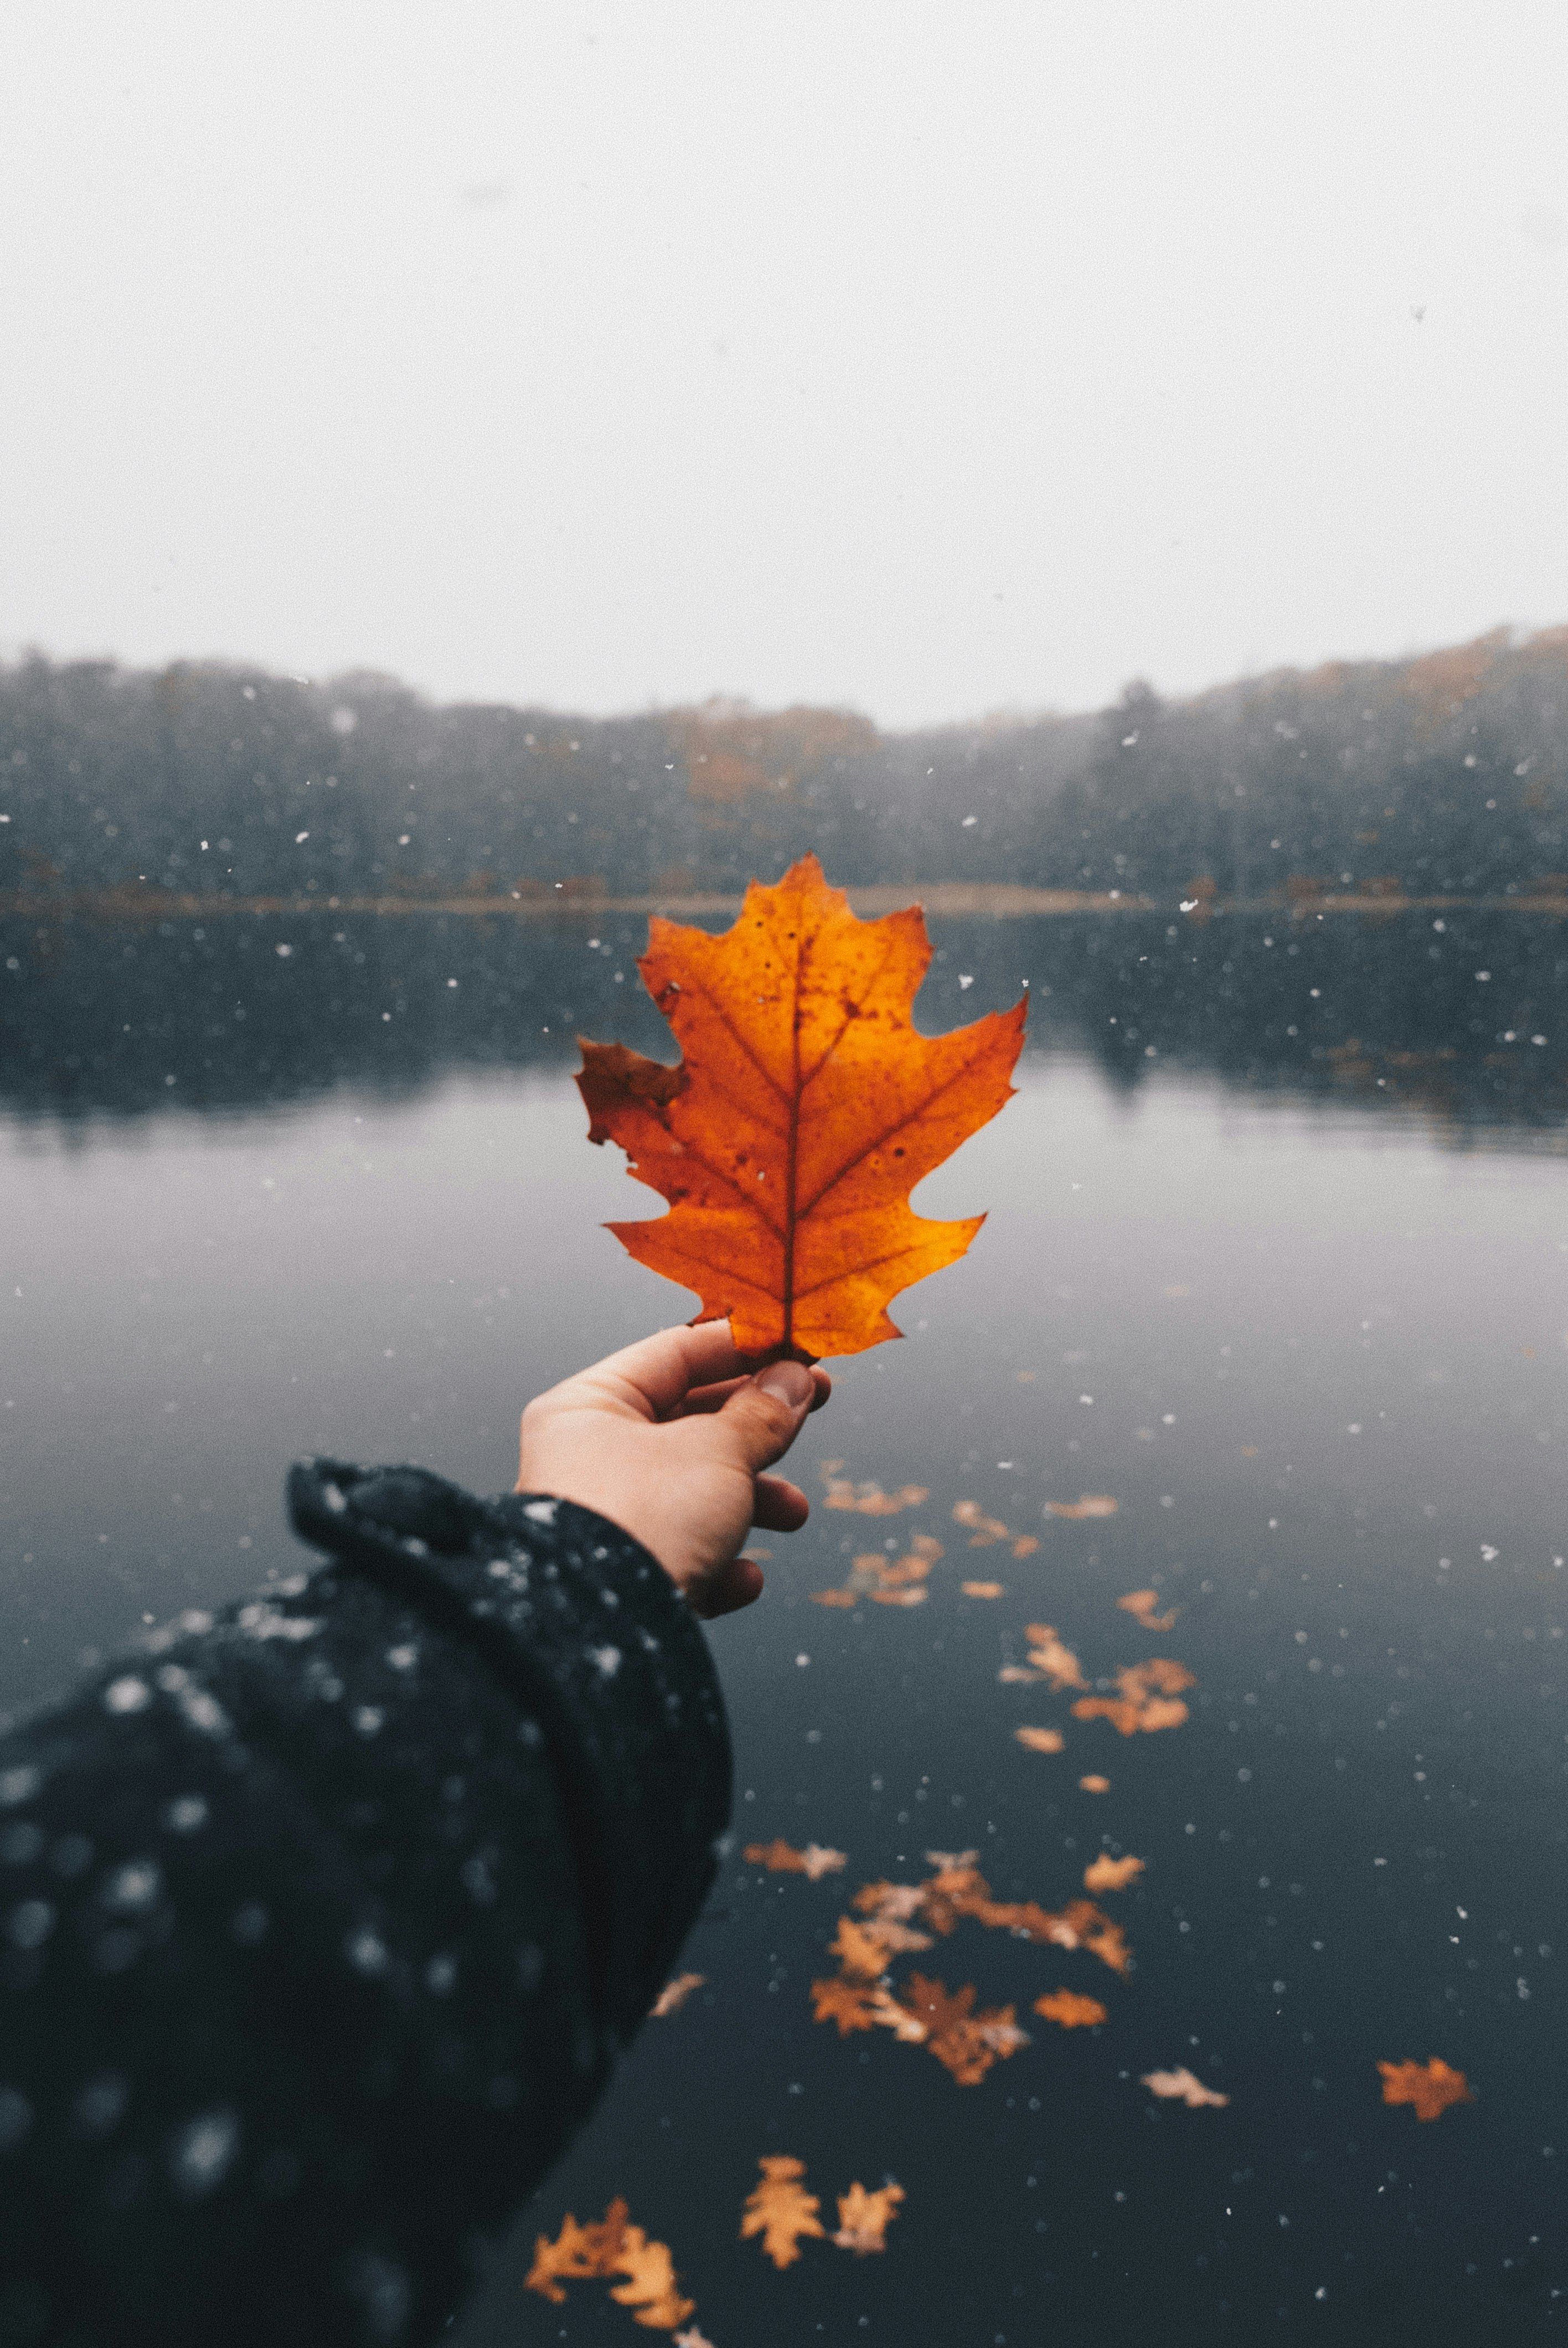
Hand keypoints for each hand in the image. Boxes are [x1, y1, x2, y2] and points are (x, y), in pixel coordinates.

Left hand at [516, 1323, 831, 1618]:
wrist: (596, 1636)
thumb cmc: (643, 1521)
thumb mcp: (717, 1451)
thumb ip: (761, 1413)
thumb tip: (795, 1381)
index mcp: (589, 1407)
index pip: (676, 1354)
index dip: (745, 1348)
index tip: (800, 1349)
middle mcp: (586, 1459)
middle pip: (688, 1423)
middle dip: (758, 1428)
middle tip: (815, 1410)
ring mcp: (602, 1522)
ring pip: (693, 1494)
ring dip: (753, 1502)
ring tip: (792, 1513)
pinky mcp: (619, 1580)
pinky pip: (682, 1557)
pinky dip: (720, 1564)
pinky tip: (743, 1580)